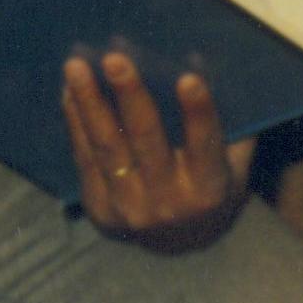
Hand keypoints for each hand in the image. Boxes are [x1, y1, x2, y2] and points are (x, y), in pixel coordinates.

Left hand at [64, 51, 252, 252]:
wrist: (178, 243)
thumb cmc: (209, 185)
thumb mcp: (233, 163)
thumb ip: (231, 123)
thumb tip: (209, 62)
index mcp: (209, 189)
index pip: (205, 146)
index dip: (198, 114)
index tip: (188, 78)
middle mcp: (170, 202)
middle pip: (147, 141)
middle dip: (129, 97)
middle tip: (114, 59)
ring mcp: (131, 208)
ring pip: (107, 149)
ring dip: (89, 103)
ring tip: (76, 67)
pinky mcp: (101, 208)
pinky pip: (85, 158)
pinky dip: (75, 122)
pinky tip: (69, 91)